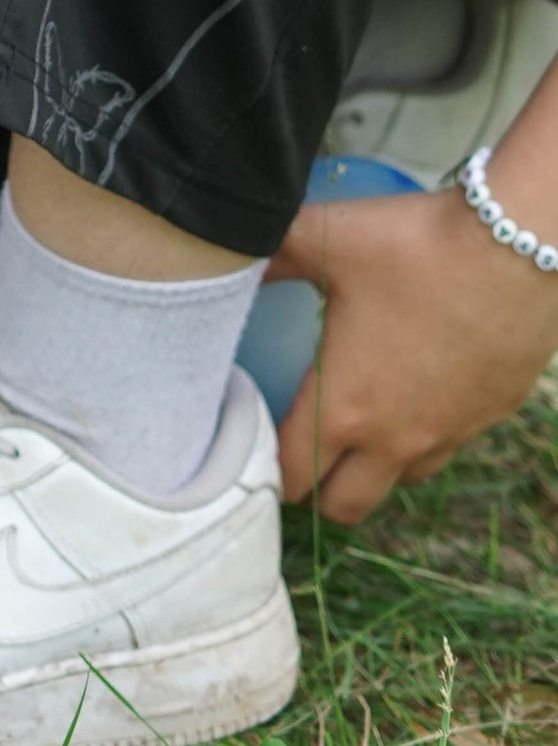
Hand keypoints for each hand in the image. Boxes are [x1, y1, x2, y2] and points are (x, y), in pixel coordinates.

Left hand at [267, 183, 557, 521]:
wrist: (518, 247)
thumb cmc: (413, 247)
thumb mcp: (326, 239)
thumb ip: (269, 254)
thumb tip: (227, 254)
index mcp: (344, 407)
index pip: (292, 474)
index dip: (263, 470)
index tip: (250, 452)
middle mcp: (394, 439)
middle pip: (344, 505)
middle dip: (315, 492)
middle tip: (298, 455)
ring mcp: (447, 435)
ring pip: (399, 482)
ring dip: (371, 468)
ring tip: (353, 428)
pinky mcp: (488, 419)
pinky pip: (445, 448)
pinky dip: (421, 438)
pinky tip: (414, 395)